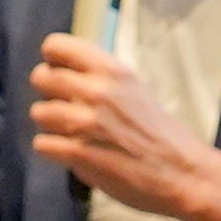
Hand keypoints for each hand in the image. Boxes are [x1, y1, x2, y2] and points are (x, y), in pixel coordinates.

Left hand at [28, 34, 220, 220]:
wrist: (182, 173)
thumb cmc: (162, 135)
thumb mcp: (135, 90)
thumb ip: (102, 80)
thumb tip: (69, 76)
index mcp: (112, 70)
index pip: (56, 46)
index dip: (53, 60)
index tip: (60, 71)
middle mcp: (96, 91)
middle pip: (41, 77)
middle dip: (48, 92)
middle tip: (64, 106)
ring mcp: (85, 123)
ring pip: (38, 112)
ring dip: (49, 124)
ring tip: (69, 133)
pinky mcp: (78, 153)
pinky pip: (42, 144)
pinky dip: (53, 151)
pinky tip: (70, 153)